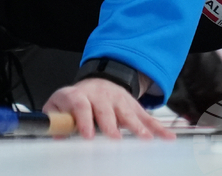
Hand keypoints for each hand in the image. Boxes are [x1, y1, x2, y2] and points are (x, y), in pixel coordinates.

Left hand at [42, 78, 174, 139]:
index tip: (87, 135)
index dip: (83, 119)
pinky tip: (166, 137)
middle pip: (105, 109)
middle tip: (115, 138)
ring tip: (144, 138)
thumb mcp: (59, 105)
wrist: (95, 83)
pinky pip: (146, 117)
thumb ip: (55, 119)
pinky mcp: (132, 106)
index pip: (79, 105)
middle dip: (111, 124)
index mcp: (78, 96)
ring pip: (127, 112)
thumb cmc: (76, 100)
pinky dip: (157, 127)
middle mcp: (99, 96)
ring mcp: (118, 100)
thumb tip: (55, 133)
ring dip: (136, 125)